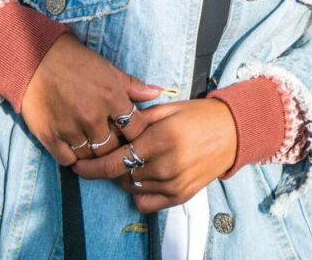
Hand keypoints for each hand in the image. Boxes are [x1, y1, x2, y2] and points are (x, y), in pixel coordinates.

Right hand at [21, 34, 160, 164]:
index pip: (135, 129)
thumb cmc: (76, 61)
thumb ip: (132, 85)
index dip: (137, 134)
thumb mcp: (108, 68)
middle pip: (114, 149)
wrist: (36, 59)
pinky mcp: (50, 137)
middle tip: (114, 145)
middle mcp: (93, 117)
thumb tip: (157, 93)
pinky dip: (74, 158)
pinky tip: (76, 149)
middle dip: (117, 148)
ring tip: (95, 149)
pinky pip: (68, 160)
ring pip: (92, 158)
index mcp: (112, 97)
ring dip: (95, 155)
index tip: (132, 134)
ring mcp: (71, 129)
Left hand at [74, 99, 236, 212]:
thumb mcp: (169, 108)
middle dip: (110, 167)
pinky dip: (139, 191)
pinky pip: (145, 202)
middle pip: (121, 176)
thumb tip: (111, 128)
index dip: (92, 166)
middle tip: (112, 154)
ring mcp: (174, 184)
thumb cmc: (200, 115)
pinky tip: (145, 175)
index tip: (77, 165)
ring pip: (132, 188)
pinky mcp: (180, 197)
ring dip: (126, 176)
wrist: (234, 132)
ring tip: (135, 160)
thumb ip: (139, 119)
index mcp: (162, 138)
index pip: (116, 161)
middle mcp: (166, 165)